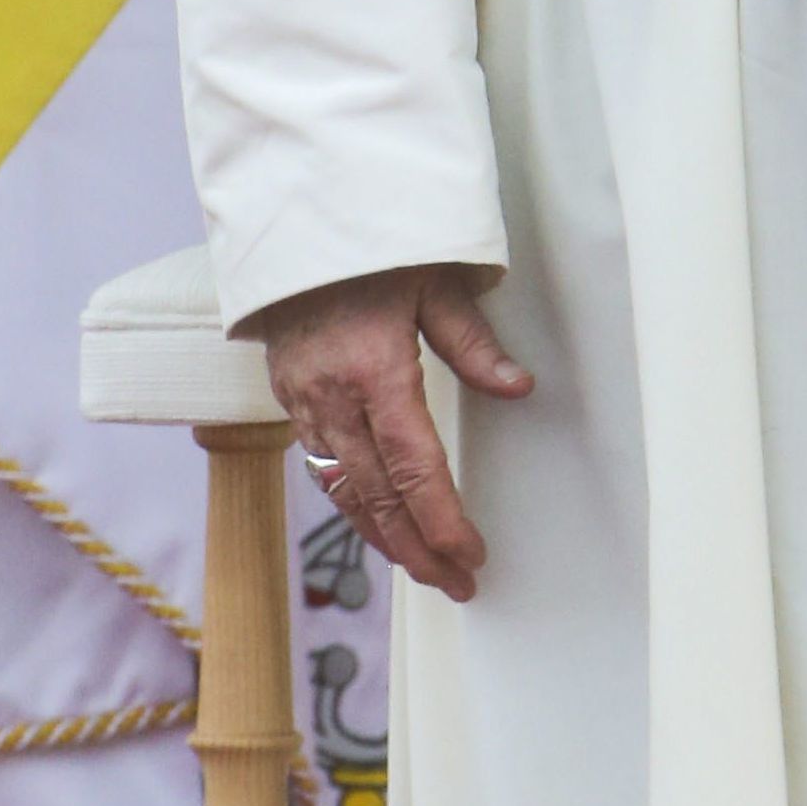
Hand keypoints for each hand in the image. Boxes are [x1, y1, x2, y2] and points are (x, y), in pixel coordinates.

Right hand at [243, 265, 532, 605]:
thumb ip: (472, 340)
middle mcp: (333, 396)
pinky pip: (321, 468)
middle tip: (456, 582)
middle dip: (418, 548)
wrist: (292, 223)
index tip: (471, 554)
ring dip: (384, 538)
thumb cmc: (369, 246)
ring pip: (344, 491)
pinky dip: (352, 506)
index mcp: (374, 368)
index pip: (413, 466)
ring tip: (424, 570)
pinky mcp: (289, 400)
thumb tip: (517, 387)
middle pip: (377, 496)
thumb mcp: (433, 280)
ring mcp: (304, 402)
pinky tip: (378, 525)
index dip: (443, 519)